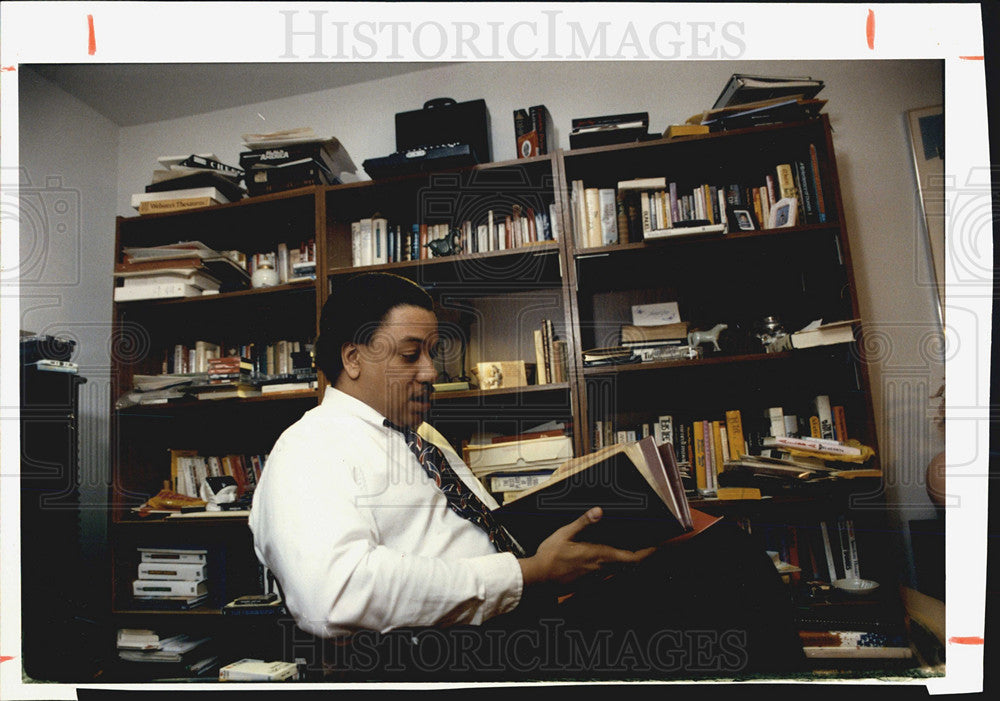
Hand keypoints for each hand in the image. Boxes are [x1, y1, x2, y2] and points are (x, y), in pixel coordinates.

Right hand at [518, 507, 654, 586]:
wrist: (538, 580)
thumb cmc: (550, 557)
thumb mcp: (564, 534)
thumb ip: (583, 523)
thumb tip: (598, 511)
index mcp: (600, 555)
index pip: (633, 558)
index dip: (648, 553)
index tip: (657, 545)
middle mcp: (602, 569)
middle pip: (631, 565)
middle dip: (642, 556)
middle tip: (649, 545)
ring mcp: (596, 578)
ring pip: (621, 570)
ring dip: (629, 561)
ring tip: (632, 549)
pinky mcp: (589, 583)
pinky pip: (609, 574)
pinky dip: (616, 566)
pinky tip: (609, 558)